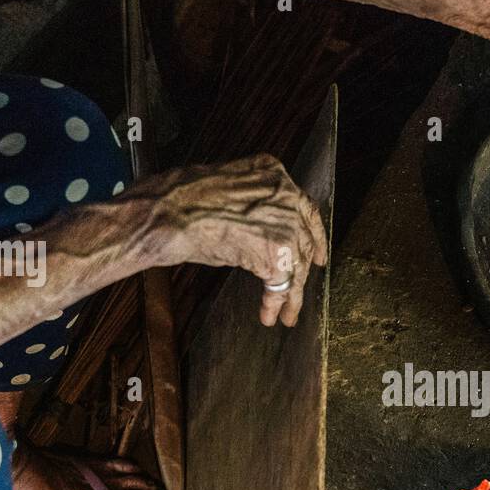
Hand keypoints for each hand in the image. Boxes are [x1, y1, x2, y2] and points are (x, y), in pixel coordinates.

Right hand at [151, 154, 327, 325]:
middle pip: (304, 241)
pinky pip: (281, 284)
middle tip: (300, 293)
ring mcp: (285, 224)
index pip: (306, 209)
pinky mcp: (276, 253)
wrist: (170, 213)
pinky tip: (267, 314)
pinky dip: (275, 303)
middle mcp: (286, 196)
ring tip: (286, 316)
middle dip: (303, 271)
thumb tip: (259, 230)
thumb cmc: (183, 201)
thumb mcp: (228, 191)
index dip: (315, 236)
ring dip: (291, 296)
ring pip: (297, 267)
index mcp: (274, 174)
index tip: (319, 255)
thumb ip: (253, 205)